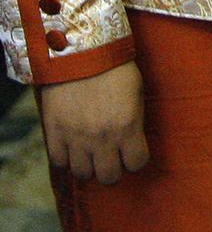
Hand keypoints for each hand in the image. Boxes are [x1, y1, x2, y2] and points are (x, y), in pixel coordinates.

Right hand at [41, 61, 148, 183]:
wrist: (80, 54)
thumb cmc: (115, 69)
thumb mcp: (137, 93)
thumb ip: (135, 121)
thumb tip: (133, 141)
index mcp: (128, 126)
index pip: (137, 164)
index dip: (136, 160)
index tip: (133, 153)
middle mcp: (102, 138)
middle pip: (109, 177)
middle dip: (113, 170)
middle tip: (111, 158)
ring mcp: (76, 138)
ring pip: (83, 174)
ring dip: (89, 166)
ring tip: (91, 153)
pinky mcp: (54, 133)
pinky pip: (59, 162)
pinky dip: (67, 158)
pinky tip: (73, 146)